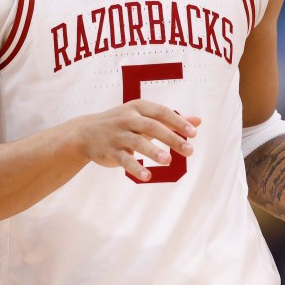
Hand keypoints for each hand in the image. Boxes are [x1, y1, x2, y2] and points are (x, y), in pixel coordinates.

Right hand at [63, 100, 201, 181]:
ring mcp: (118, 135)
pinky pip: (124, 160)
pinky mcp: (110, 151)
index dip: (178, 122)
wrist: (85, 132)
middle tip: (189, 150)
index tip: (193, 133)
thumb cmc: (123, 123)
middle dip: (171, 138)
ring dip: (153, 151)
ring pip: (137, 142)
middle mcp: (128, 119)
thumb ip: (171, 120)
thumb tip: (198, 121)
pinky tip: (147, 176)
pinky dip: (135, 168)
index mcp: (138, 107)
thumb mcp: (144, 117)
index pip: (161, 112)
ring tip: (168, 161)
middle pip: (152, 126)